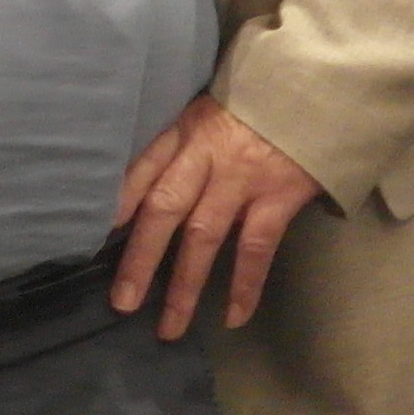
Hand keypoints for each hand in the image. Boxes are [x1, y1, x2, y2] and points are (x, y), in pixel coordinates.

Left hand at [108, 95, 325, 338]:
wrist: (318, 87)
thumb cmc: (259, 102)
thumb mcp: (210, 109)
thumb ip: (183, 145)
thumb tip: (147, 192)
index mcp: (185, 131)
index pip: (142, 168)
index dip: (119, 203)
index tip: (96, 238)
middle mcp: (206, 154)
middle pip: (163, 209)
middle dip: (140, 259)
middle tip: (121, 302)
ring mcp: (242, 176)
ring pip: (203, 236)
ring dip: (184, 285)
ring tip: (168, 327)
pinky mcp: (278, 195)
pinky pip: (255, 248)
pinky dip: (244, 285)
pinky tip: (233, 317)